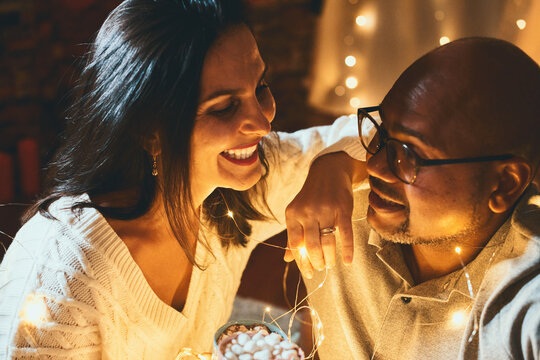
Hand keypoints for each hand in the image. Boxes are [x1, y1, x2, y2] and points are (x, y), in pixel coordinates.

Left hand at [284, 152, 363, 277]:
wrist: (328, 172)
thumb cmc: (311, 197)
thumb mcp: (297, 213)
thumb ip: (293, 235)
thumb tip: (287, 259)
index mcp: (293, 214)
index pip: (295, 245)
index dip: (302, 262)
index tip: (309, 272)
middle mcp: (307, 212)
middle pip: (312, 246)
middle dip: (317, 262)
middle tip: (321, 267)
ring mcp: (325, 210)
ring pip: (327, 242)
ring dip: (329, 258)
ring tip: (330, 264)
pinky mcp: (342, 209)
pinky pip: (345, 234)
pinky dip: (347, 250)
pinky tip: (347, 261)